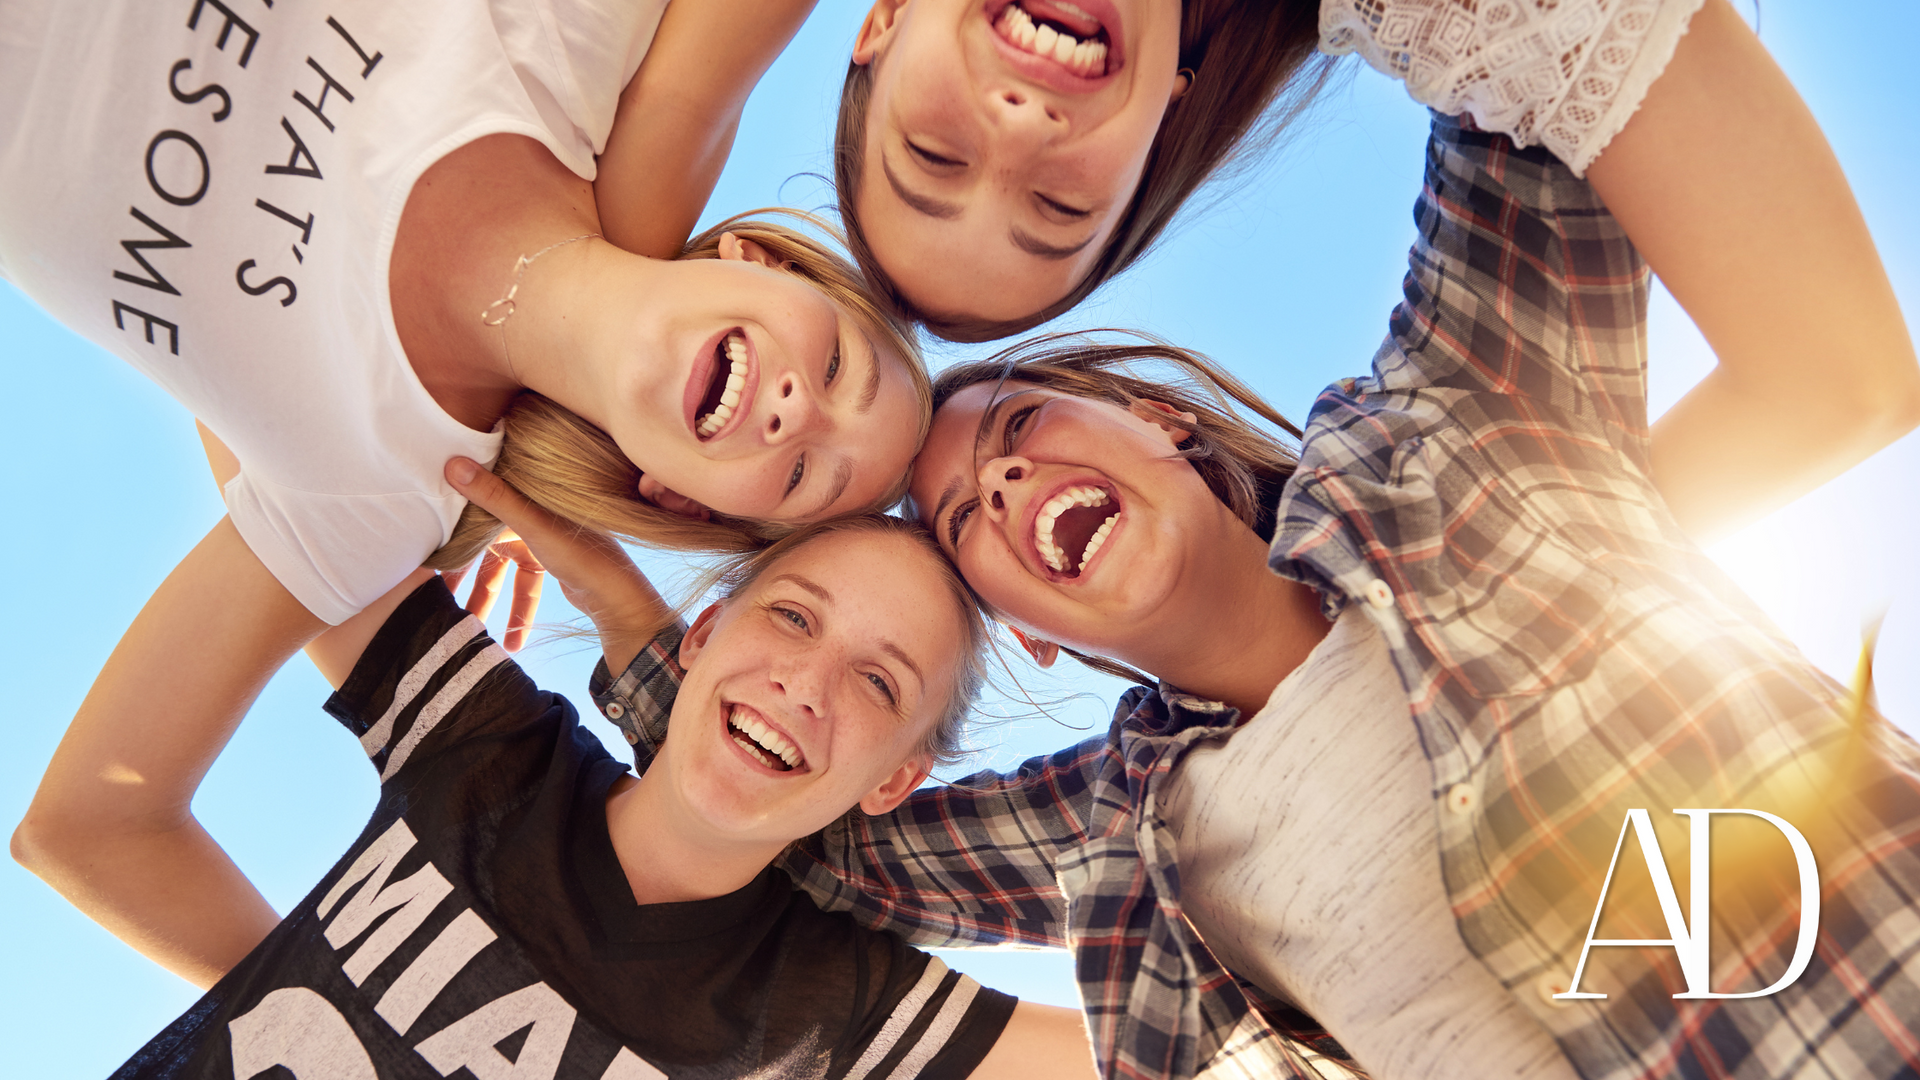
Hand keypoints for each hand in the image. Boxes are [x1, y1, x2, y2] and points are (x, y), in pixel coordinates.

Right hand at [445, 458, 669, 672]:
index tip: (425, 547)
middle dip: (462, 572)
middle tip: (435, 593)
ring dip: (485, 596)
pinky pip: (521, 582)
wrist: (621, 594)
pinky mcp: (550, 560)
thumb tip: (452, 463)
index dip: (452, 524)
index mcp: (530, 492)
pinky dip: (514, 606)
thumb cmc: (581, 553)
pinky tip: (509, 637)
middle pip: (485, 541)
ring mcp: (542, 536)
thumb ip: (493, 496)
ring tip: (467, 623)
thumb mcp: (532, 525)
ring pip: (502, 568)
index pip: (479, 502)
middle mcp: (534, 509)